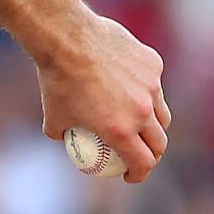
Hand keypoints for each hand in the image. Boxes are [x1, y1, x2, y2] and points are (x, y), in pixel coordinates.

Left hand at [35, 14, 169, 183]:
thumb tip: (64, 139)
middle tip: (140, 153)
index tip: (130, 175)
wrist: (67, 39)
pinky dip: (144, 89)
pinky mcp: (153, 64)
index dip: (139, 174)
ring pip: (161, 112)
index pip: (143, 162)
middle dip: (153, 154)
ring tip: (139, 123)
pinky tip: (126, 84)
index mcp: (121, 130)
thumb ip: (61, 133)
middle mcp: (142, 111)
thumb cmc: (56, 80)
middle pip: (159, 141)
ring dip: (153, 124)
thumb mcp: (52, 116)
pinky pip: (152, 83)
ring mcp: (151, 86)